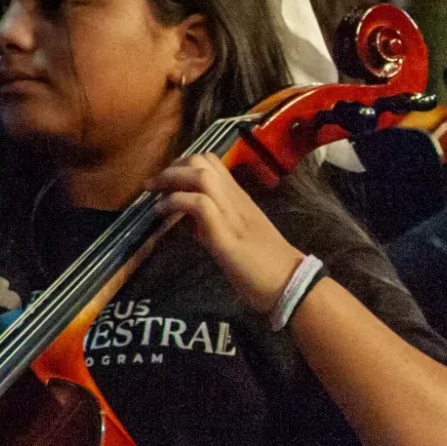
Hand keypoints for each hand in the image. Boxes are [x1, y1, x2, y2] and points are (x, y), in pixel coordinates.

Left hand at [150, 155, 305, 314]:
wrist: (292, 285)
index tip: (167, 180)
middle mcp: (236, 200)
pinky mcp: (226, 236)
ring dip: (170, 180)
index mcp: (240, 199)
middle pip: (201, 160)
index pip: (212, 162)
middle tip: (154, 187)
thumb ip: (213, 225)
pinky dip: (175, 202)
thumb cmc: (267, 267)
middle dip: (171, 168)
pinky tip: (163, 213)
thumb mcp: (237, 237)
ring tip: (154, 195)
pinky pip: (198, 204)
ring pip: (200, 175)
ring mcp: (232, 215)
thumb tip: (185, 221)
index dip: (183, 165)